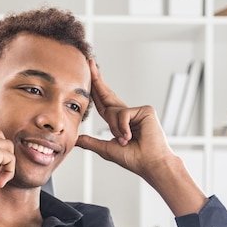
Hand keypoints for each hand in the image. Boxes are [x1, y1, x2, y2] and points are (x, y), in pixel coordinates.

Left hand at [76, 60, 173, 179]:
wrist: (150, 164)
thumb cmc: (133, 159)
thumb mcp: (106, 149)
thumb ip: (91, 142)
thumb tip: (76, 140)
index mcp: (119, 123)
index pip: (103, 104)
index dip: (94, 91)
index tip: (87, 76)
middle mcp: (128, 115)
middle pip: (107, 95)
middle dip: (97, 80)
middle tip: (89, 63)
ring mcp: (137, 111)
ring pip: (113, 111)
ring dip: (115, 128)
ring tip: (125, 141)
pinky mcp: (145, 110)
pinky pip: (124, 114)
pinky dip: (123, 127)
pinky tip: (130, 136)